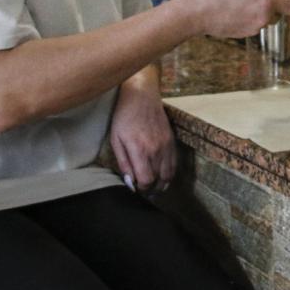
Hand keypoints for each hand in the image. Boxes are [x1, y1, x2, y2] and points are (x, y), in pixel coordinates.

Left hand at [109, 70, 174, 194]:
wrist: (142, 96)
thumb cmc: (124, 117)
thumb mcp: (116, 139)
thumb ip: (123, 163)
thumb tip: (130, 181)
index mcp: (140, 150)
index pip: (146, 180)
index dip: (142, 189)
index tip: (136, 190)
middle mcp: (156, 150)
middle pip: (159, 180)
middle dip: (152, 190)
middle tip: (144, 193)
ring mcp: (166, 145)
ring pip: (169, 174)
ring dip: (163, 184)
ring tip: (155, 189)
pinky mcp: (172, 141)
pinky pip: (174, 163)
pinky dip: (170, 173)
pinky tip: (163, 177)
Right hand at [185, 0, 289, 37]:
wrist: (197, 13)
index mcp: (267, 1)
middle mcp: (264, 17)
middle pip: (276, 13)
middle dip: (269, 6)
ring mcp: (255, 28)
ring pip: (263, 19)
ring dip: (256, 12)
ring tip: (235, 4)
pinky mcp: (245, 35)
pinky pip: (252, 25)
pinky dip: (246, 19)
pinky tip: (231, 13)